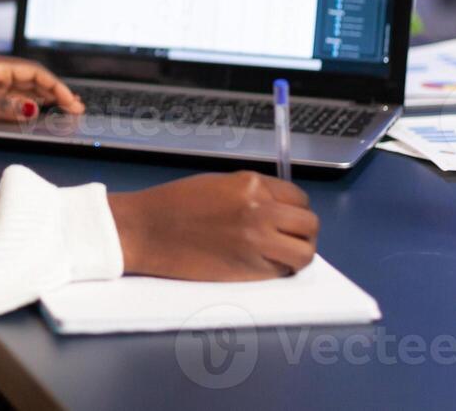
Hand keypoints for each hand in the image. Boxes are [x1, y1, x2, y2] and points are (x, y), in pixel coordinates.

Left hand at [0, 53, 84, 123]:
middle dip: (51, 92)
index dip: (56, 87)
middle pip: (28, 77)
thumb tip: (34, 108)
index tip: (73, 103)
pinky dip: (19, 101)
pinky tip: (25, 110)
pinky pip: (2, 92)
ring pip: (16, 85)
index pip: (34, 72)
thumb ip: (3, 107)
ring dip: (37, 97)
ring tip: (57, 110)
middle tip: (73, 108)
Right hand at [107, 172, 317, 279]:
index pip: (298, 197)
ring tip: (282, 255)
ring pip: (305, 252)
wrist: (146, 229)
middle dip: (304, 232)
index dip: (295, 209)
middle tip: (289, 238)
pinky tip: (262, 265)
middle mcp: (260, 211)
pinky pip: (282, 271)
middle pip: (309, 224)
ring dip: (299, 254)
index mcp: (251, 184)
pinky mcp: (249, 269)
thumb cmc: (174, 204)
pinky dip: (280, 270)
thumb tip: (277, 208)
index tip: (287, 218)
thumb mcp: (219, 185)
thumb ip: (252, 194)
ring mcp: (257, 241)